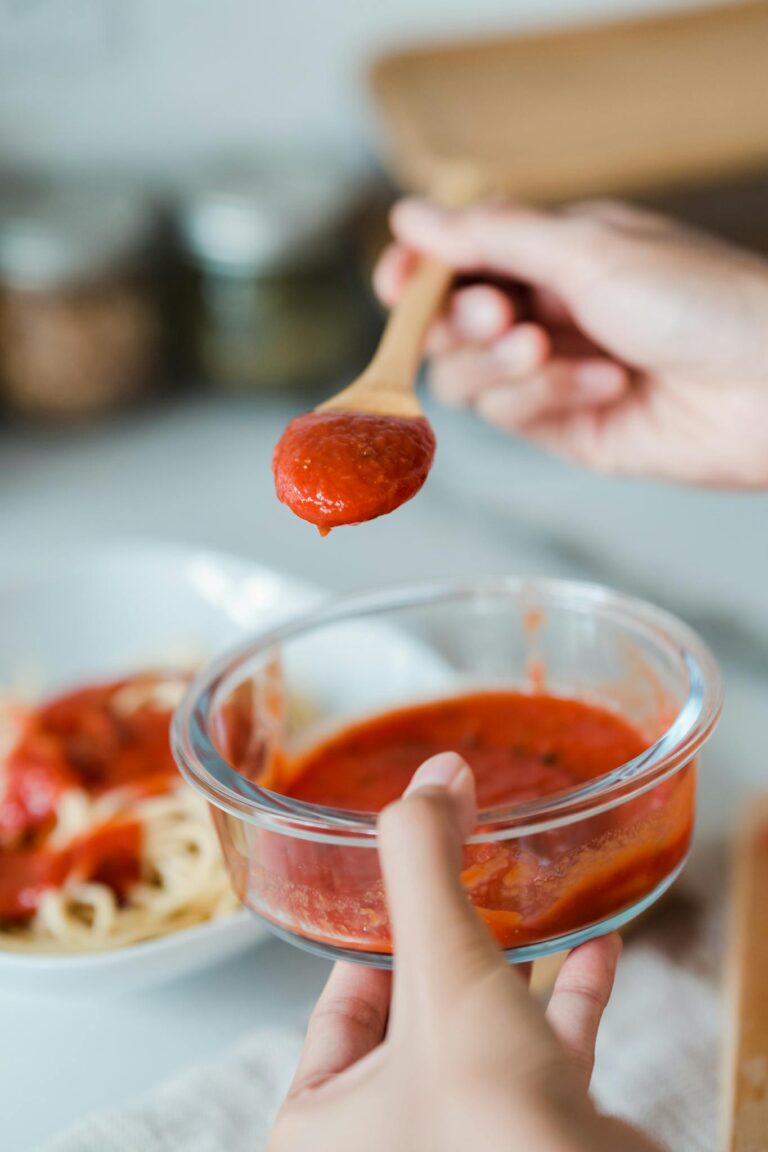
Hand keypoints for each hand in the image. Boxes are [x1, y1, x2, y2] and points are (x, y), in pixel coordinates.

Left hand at [269, 753, 660, 1151]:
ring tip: (529, 896)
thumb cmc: (490, 1126)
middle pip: (413, 1012)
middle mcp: (390, 1140)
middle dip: (450, 940)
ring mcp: (466, 1141)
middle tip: (470, 873)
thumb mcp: (442, 970)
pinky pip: (547, 1054)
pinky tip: (595, 944)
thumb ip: (425, 866)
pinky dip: (570, 998)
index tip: (405, 881)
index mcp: (323, 1126)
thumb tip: (433, 779)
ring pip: (483, 1032)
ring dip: (514, 963)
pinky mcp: (535, 1141)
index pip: (337, 1007)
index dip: (372, 933)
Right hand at [374, 198, 767, 486]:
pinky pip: (513, 416)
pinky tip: (605, 383)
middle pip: (449, 326)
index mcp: (555, 254)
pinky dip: (548, 397)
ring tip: (551, 351)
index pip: (459, 262)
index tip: (398, 284)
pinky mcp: (567, 429)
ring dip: (504, 365)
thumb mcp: (588, 251)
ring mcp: (553, 375)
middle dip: (464, 322)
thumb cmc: (704, 302)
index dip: (420, 275)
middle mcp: (548, 314)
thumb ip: (491, 238)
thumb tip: (411, 216)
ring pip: (470, 378)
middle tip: (499, 314)